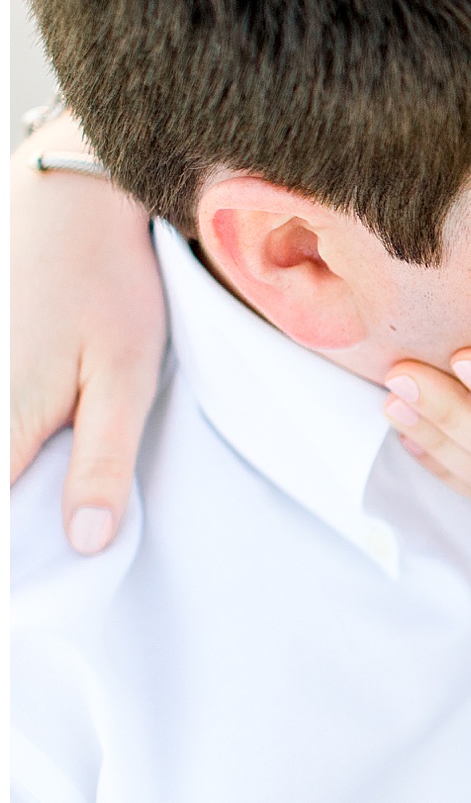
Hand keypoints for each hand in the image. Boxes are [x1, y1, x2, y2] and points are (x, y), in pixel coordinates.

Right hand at [10, 110, 163, 553]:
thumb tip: (84, 545)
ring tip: (43, 506)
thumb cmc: (111, 281)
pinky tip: (32, 459)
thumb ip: (102, 463)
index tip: (32, 607)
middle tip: (48, 573)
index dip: (17, 566)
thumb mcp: (127, 375)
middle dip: (17, 529)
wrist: (72, 194)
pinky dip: (10, 450)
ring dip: (14, 483)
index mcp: (1, 423)